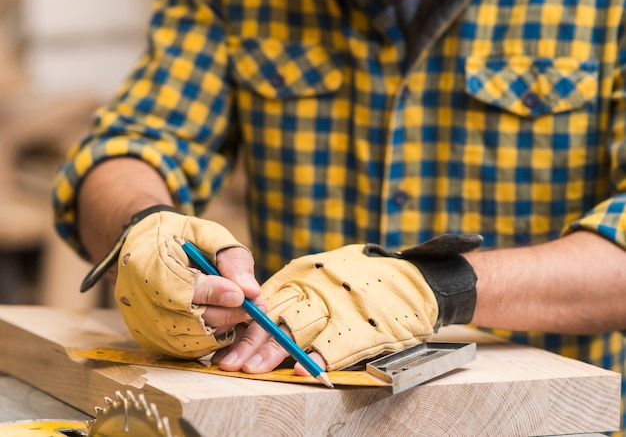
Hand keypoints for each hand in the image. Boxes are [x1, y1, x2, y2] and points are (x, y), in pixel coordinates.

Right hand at [114, 209, 261, 358]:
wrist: (141, 247)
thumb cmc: (180, 235)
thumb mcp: (207, 234)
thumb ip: (230, 259)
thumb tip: (251, 291)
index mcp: (149, 266)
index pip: (184, 290)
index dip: (216, 294)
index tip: (243, 294)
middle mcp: (140, 302)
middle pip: (191, 320)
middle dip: (227, 315)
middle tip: (252, 306)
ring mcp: (145, 326)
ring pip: (192, 340)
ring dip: (222, 328)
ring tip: (239, 312)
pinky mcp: (152, 343)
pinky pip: (188, 349)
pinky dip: (211, 339)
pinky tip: (224, 321)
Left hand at [215, 236, 480, 373]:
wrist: (414, 279)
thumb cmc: (364, 278)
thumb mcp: (325, 274)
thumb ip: (297, 291)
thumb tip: (263, 314)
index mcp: (305, 275)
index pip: (267, 302)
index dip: (246, 326)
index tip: (228, 346)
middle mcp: (318, 288)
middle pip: (277, 317)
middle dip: (252, 343)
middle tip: (231, 364)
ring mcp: (340, 306)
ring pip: (299, 330)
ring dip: (275, 353)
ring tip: (254, 370)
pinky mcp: (363, 325)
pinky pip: (335, 344)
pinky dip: (316, 358)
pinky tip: (300, 370)